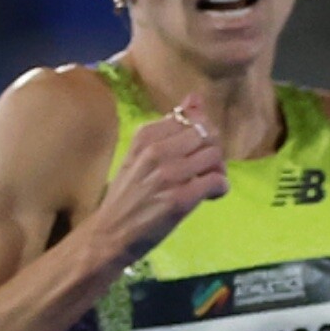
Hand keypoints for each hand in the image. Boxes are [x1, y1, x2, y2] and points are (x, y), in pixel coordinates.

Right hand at [84, 94, 227, 274]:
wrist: (109, 232)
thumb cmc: (130, 194)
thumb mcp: (142, 154)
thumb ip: (170, 127)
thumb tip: (195, 97)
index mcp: (145, 136)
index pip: (191, 119)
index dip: (201, 136)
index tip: (192, 154)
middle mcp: (155, 151)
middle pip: (208, 135)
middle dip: (212, 152)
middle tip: (203, 170)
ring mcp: (168, 174)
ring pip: (215, 155)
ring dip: (218, 170)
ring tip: (205, 184)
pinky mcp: (179, 198)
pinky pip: (218, 181)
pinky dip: (220, 189)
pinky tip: (208, 196)